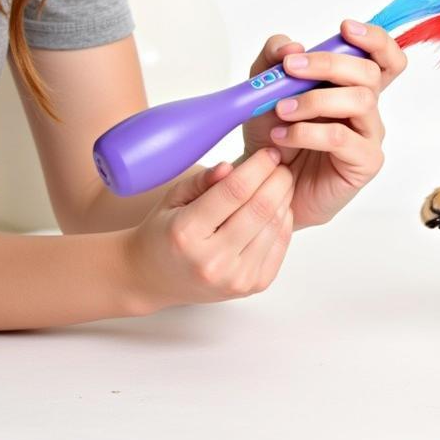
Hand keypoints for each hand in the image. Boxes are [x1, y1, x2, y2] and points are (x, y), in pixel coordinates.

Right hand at [121, 148, 293, 312]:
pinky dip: (285, 221)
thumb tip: (230, 166)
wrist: (154, 279)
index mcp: (186, 234)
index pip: (235, 191)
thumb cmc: (163, 233)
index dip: (258, 166)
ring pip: (275, 226)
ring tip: (281, 182)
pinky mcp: (252, 286)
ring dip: (285, 198)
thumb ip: (202, 180)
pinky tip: (279, 207)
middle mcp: (212, 261)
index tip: (270, 153)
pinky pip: (280, 245)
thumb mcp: (173, 198)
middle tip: (281, 164)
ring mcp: (235, 278)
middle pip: (261, 208)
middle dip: (278, 179)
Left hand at [241, 19, 406, 227]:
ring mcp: (369, 135)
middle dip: (328, 63)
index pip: (384, 56)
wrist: (263, 182)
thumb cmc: (274, 133)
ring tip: (282, 109)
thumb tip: (293, 46)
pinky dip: (308, 132)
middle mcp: (367, 107)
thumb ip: (274, 58)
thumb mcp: (263, 88)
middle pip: (370, 72)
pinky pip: (342, 137)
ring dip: (315, 99)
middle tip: (291, 68)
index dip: (374, 38)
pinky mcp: (364, 162)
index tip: (345, 28)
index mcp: (352, 85)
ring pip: (360, 100)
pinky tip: (283, 136)